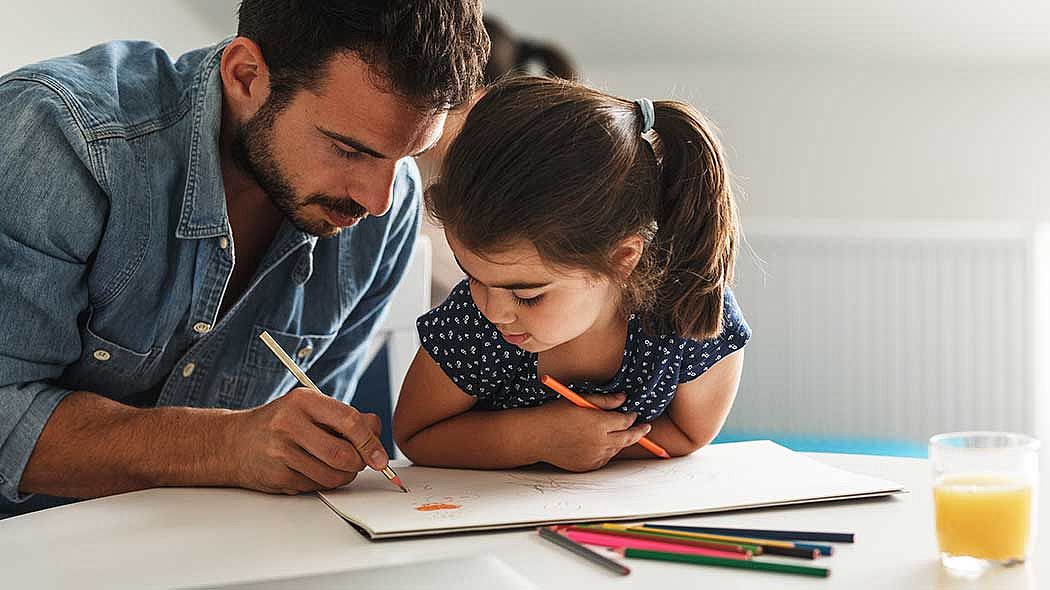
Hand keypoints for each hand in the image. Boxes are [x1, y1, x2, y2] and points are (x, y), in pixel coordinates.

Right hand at [229, 387, 388, 493]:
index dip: (370, 442)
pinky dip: (322, 483)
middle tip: (358, 462)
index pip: (349, 421)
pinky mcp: (277, 476)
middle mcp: (290, 424)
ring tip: (334, 465)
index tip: (380, 457)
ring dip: (343, 476)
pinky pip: (316, 487)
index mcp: (304, 400)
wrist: (233, 443)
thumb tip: (376, 432)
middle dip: (358, 463)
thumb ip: (345, 417)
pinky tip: (310, 470)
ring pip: (333, 476)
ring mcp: (281, 451)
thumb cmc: (280, 424)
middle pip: (343, 454)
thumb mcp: (310, 408)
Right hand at [533, 392, 650, 471]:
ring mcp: (594, 456)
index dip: (631, 417)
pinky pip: (604, 458)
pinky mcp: (587, 466)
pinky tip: (600, 444)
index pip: (625, 421)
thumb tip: (623, 399)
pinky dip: (606, 451)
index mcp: (599, 424)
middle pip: (628, 438)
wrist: (535, 437)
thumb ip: (604, 401)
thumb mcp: (579, 400)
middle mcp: (599, 442)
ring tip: (618, 434)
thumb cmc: (554, 414)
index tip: (633, 414)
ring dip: (620, 441)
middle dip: (639, 432)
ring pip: (616, 449)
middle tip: (646, 428)